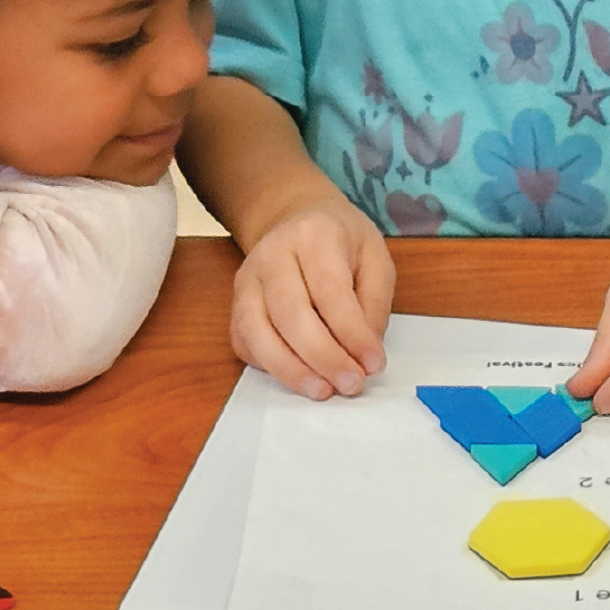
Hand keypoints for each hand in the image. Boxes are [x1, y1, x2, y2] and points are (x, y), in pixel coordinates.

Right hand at [230, 197, 394, 398]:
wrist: (294, 219)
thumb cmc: (340, 242)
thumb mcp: (374, 258)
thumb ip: (374, 304)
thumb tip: (365, 355)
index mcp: (313, 235)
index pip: (329, 290)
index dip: (351, 333)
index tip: (373, 364)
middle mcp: (271, 255)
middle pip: (290, 313)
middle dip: (323, 357)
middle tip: (352, 384)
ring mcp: (246, 280)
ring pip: (257, 332)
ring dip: (291, 370)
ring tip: (323, 391)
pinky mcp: (235, 305)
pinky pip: (244, 343)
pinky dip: (269, 367)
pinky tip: (298, 377)